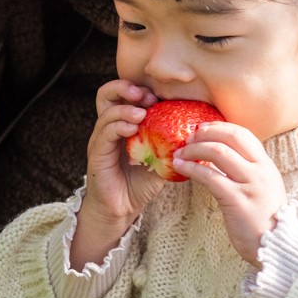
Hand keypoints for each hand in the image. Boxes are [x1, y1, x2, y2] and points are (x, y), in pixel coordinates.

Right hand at [74, 78, 166, 268]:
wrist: (122, 209)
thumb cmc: (140, 184)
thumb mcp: (162, 160)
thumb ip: (173, 145)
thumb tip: (200, 134)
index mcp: (122, 125)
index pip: (124, 95)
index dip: (139, 90)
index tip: (158, 96)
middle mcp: (108, 129)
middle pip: (107, 94)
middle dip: (125, 88)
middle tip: (145, 95)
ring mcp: (101, 141)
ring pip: (106, 112)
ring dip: (125, 108)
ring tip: (141, 112)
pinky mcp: (96, 155)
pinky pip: (104, 134)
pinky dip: (118, 126)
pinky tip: (133, 128)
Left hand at [173, 121, 286, 264]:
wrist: (277, 246)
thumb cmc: (264, 220)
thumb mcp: (263, 189)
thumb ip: (249, 172)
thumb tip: (222, 158)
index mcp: (266, 165)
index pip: (243, 134)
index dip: (219, 127)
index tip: (201, 128)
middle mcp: (260, 171)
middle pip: (230, 137)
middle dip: (205, 133)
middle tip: (187, 138)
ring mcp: (250, 184)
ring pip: (217, 152)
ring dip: (193, 149)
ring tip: (179, 154)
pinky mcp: (236, 200)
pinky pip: (210, 176)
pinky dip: (191, 168)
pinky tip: (180, 168)